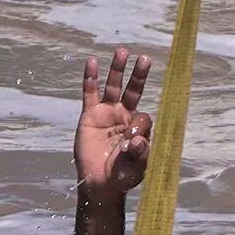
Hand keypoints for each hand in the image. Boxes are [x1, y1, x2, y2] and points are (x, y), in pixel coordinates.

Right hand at [74, 48, 152, 203]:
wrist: (100, 183)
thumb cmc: (122, 176)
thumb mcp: (136, 168)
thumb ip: (140, 154)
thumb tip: (138, 140)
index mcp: (139, 127)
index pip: (143, 117)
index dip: (138, 126)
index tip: (131, 141)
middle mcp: (124, 116)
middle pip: (133, 90)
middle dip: (139, 75)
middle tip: (146, 59)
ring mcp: (107, 113)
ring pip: (113, 87)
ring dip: (118, 69)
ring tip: (122, 51)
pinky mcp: (89, 115)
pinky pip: (90, 93)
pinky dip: (90, 78)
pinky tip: (92, 62)